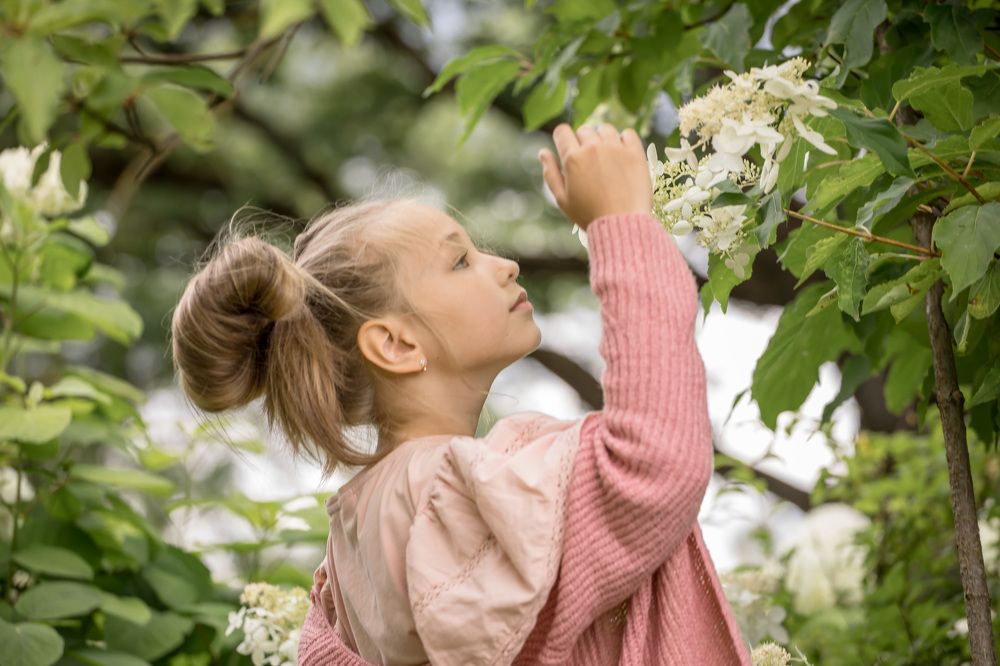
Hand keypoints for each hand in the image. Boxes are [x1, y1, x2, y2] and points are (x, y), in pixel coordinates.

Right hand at [538, 122, 652, 231]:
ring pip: (605, 129)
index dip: (562, 138)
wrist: (621, 224)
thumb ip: (551, 173)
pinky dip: (624, 140)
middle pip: (584, 130)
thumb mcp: (562, 199)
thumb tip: (543, 152)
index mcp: (572, 158)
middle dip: (583, 142)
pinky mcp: (635, 153)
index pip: (562, 131)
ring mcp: (615, 148)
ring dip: (603, 139)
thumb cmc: (588, 215)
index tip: (567, 147)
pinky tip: (622, 155)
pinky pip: (628, 133)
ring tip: (606, 158)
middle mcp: (593, 148)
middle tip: (589, 163)